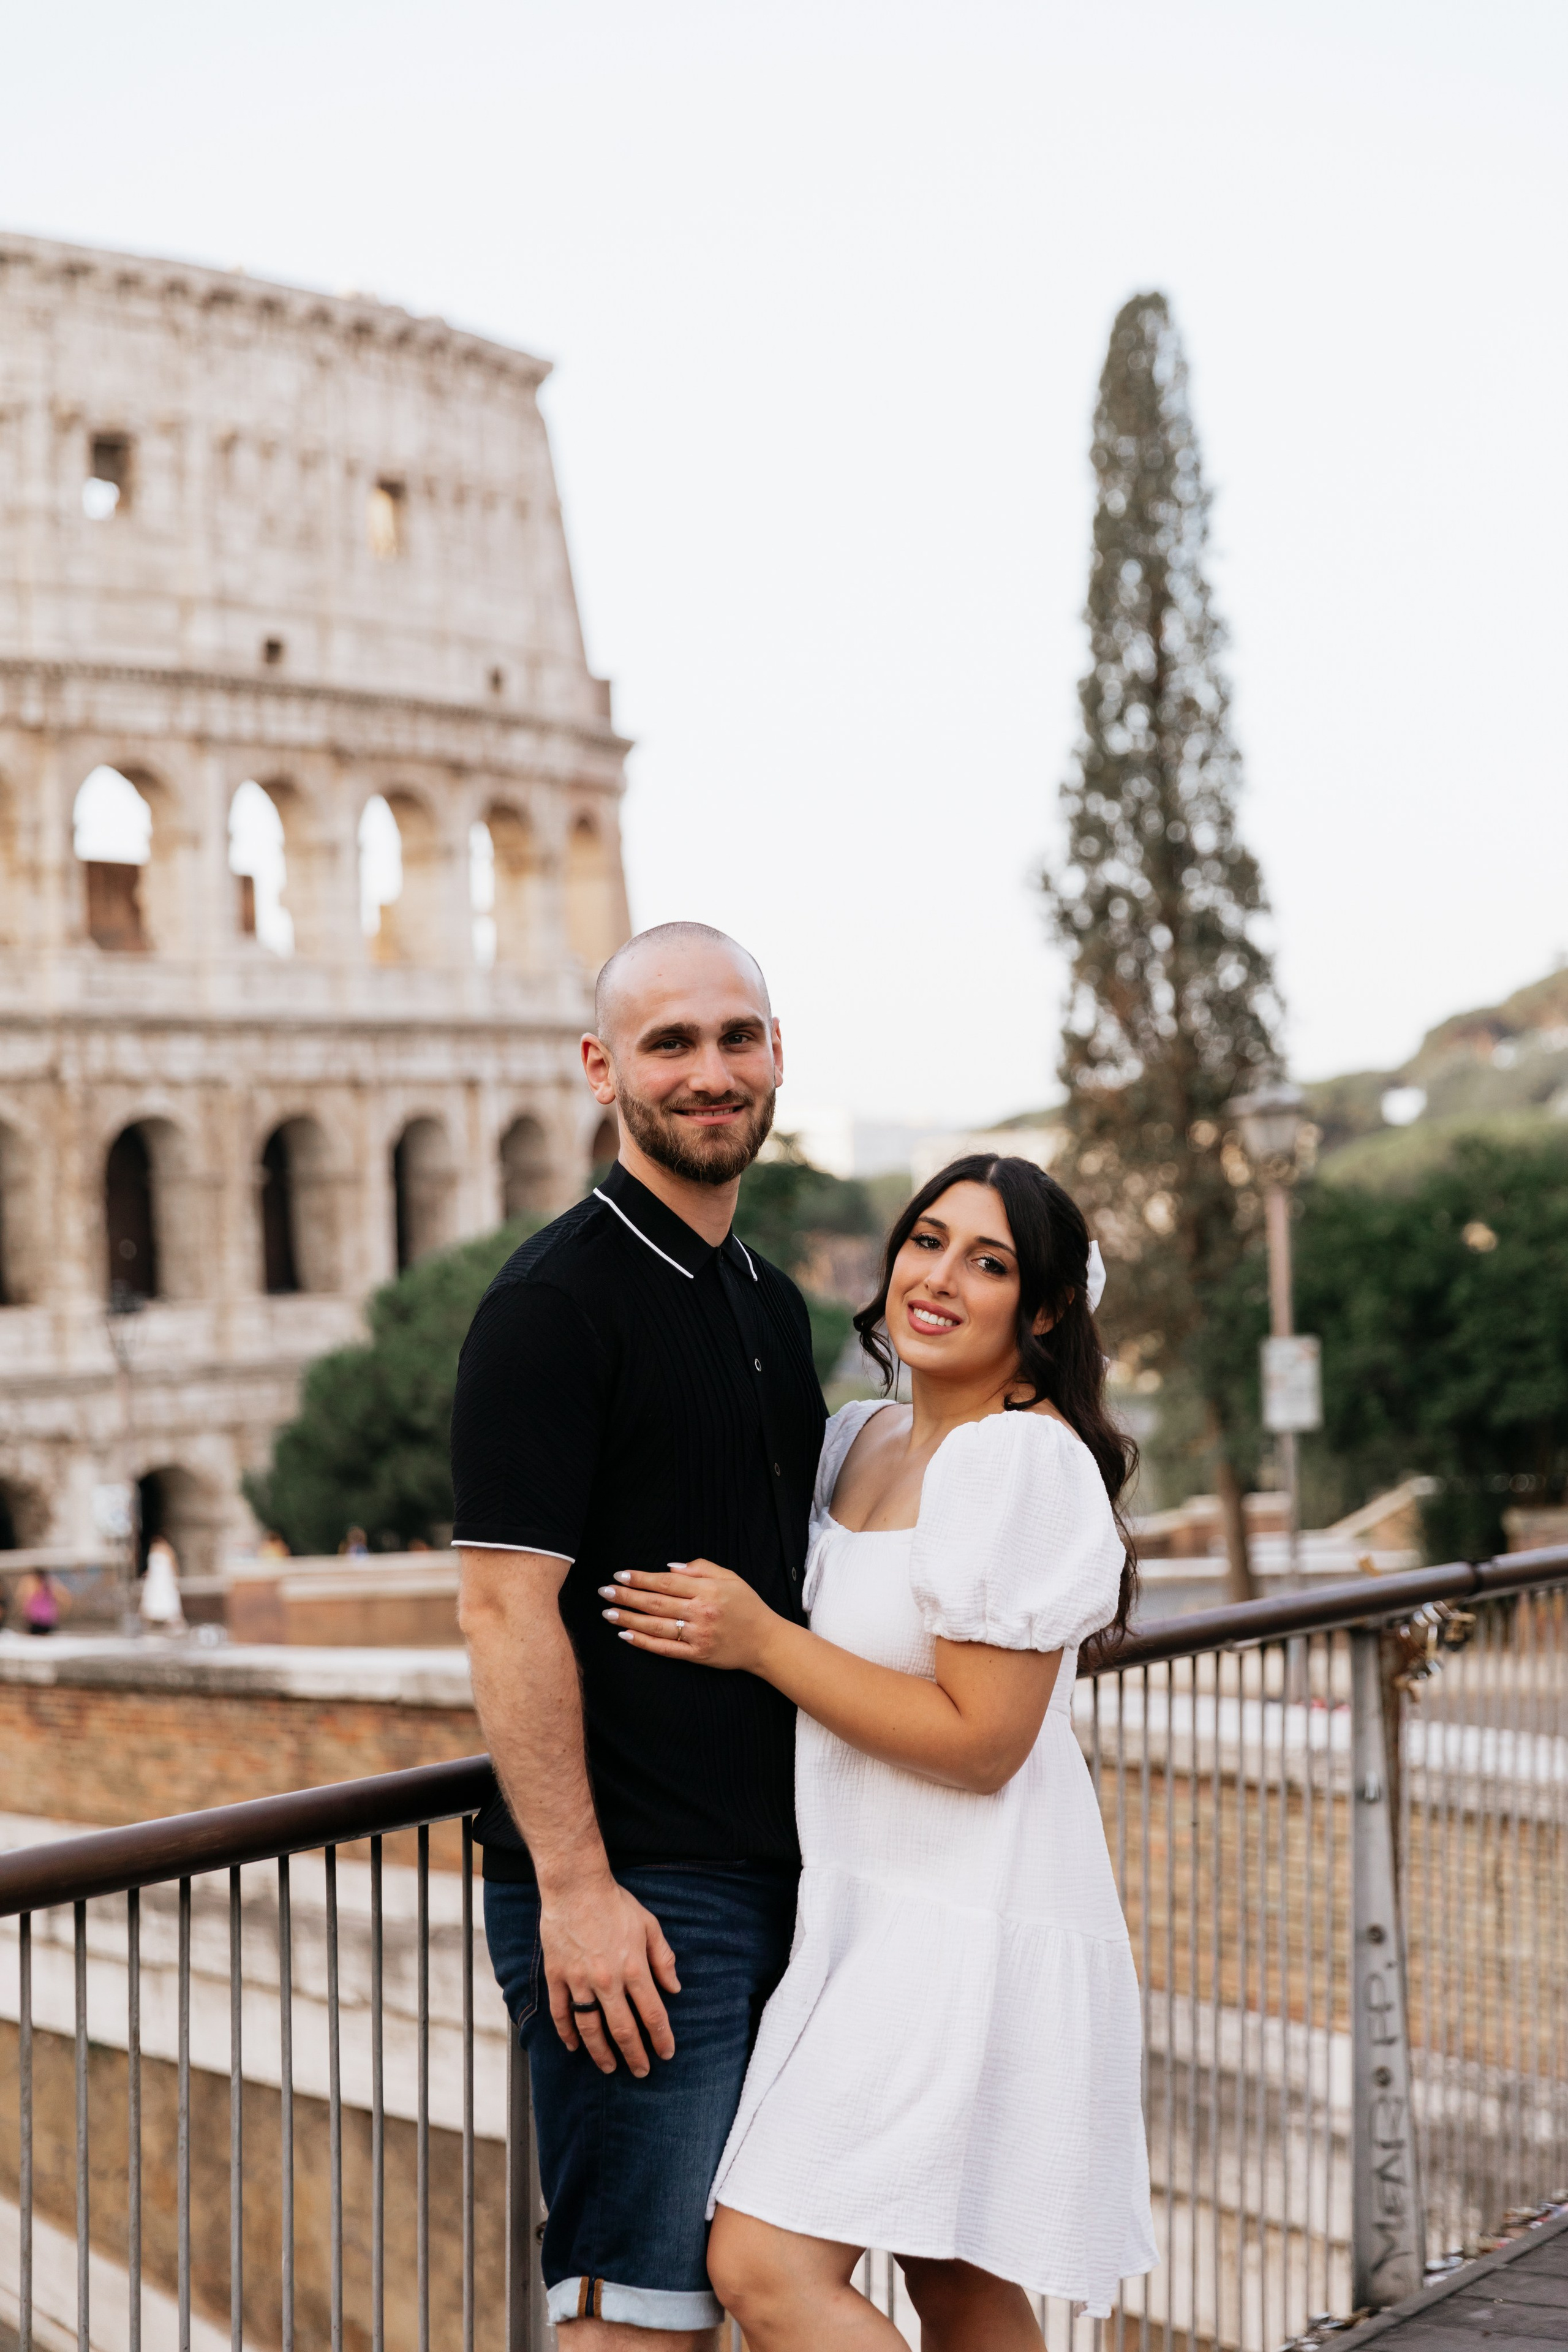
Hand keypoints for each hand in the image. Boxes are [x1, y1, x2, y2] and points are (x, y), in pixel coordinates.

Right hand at [540, 1875, 680, 2076]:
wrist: (576, 1886)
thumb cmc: (615, 1904)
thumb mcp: (649, 1925)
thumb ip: (663, 1958)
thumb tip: (675, 1988)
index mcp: (633, 1968)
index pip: (652, 2014)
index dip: (661, 2038)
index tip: (666, 2054)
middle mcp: (607, 1981)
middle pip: (623, 2029)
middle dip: (634, 2055)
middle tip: (641, 2071)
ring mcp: (579, 1981)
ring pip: (590, 2028)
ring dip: (601, 2053)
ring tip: (609, 2068)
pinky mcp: (557, 1976)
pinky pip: (561, 2013)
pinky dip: (567, 2033)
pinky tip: (574, 2046)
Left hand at [599, 1559, 774, 1671]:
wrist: (765, 1641)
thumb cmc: (747, 1606)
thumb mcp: (730, 1578)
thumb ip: (701, 1568)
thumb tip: (669, 1567)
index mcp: (708, 1590)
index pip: (666, 1582)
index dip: (641, 1578)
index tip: (620, 1574)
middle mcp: (700, 1612)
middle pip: (656, 1602)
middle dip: (627, 1596)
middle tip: (605, 1591)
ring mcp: (697, 1635)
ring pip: (656, 1625)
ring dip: (629, 1618)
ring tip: (608, 1612)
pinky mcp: (696, 1655)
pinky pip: (664, 1648)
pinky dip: (643, 1642)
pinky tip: (626, 1635)